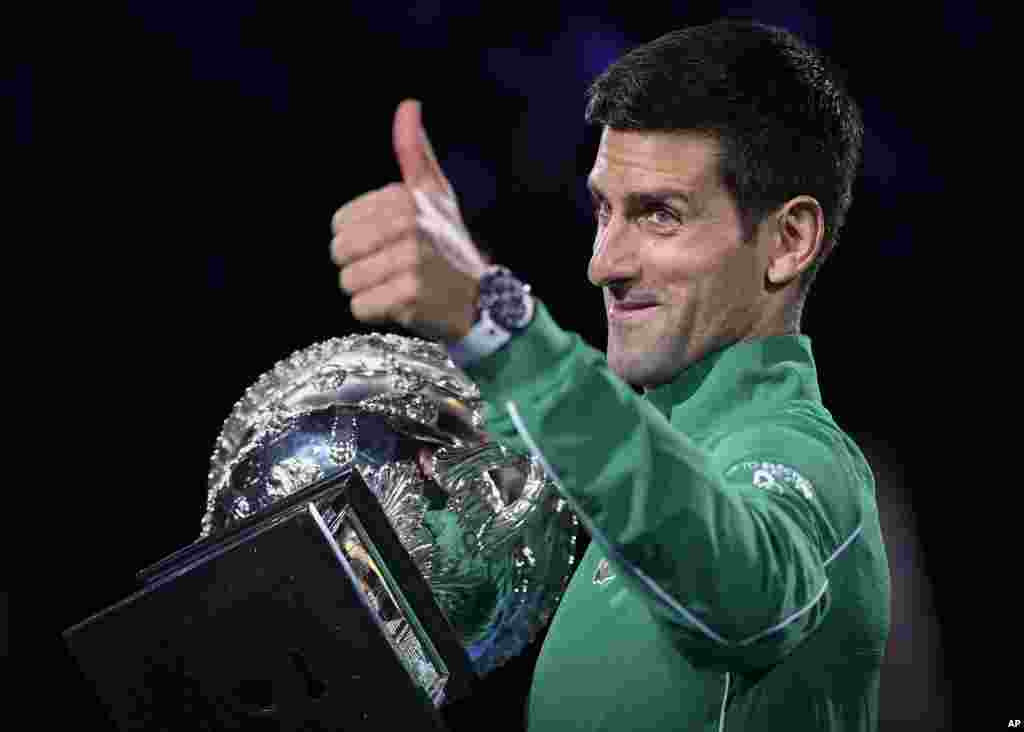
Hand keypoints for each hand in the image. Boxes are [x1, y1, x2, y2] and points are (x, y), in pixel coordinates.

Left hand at [330, 99, 487, 342]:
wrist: (481, 299)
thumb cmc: (449, 244)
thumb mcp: (435, 195)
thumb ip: (414, 152)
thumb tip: (408, 104)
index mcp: (405, 199)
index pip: (339, 225)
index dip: (360, 239)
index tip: (392, 243)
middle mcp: (409, 227)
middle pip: (340, 252)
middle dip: (360, 266)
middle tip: (393, 268)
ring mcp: (410, 263)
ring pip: (348, 282)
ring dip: (369, 291)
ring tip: (400, 285)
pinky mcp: (409, 298)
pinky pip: (360, 308)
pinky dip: (378, 313)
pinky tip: (404, 305)